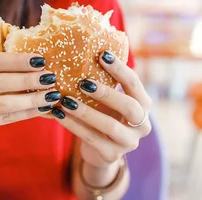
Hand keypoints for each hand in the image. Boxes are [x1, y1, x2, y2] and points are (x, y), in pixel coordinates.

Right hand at [0, 52, 60, 143]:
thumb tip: (30, 60)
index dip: (17, 60)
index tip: (40, 59)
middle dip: (28, 80)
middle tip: (50, 77)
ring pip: (1, 103)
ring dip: (30, 99)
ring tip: (50, 95)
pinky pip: (0, 119)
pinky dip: (23, 114)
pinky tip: (38, 109)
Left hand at [51, 51, 151, 180]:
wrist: (100, 150)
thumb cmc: (104, 114)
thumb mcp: (108, 99)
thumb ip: (104, 80)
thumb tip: (82, 47)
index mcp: (144, 104)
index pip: (135, 84)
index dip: (120, 69)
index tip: (102, 55)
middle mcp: (142, 124)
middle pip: (129, 106)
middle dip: (106, 93)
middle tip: (83, 82)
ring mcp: (129, 142)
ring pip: (109, 125)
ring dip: (85, 111)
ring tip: (65, 99)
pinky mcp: (111, 155)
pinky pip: (91, 139)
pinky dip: (73, 125)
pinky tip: (58, 113)